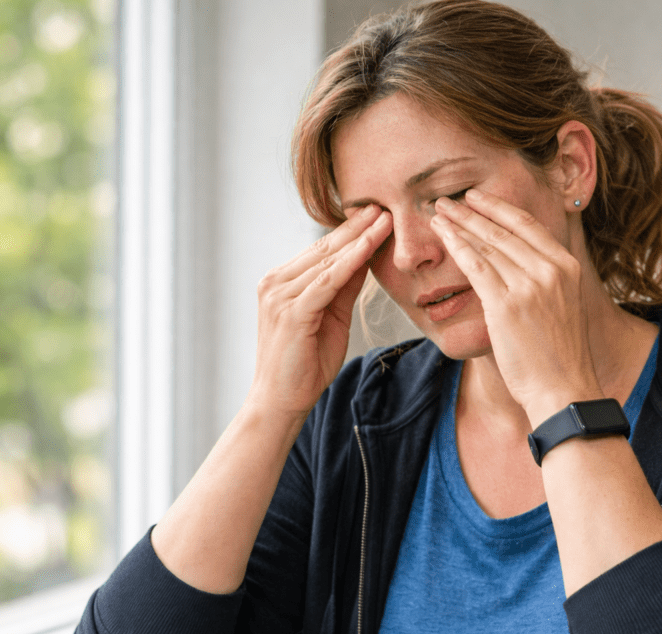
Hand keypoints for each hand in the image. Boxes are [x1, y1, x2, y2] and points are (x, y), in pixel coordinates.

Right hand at [248, 205, 391, 416]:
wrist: (281, 401)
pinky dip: (351, 261)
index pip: (322, 250)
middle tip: (385, 203)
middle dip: (357, 226)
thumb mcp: (331, 318)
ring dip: (359, 238)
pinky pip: (327, 280)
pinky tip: (370, 246)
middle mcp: (276, 282)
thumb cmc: (305, 365)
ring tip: (386, 217)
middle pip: (324, 248)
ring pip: (327, 260)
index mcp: (282, 282)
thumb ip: (344, 288)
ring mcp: (280, 295)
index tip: (377, 212)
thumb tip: (365, 258)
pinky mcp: (291, 311)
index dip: (351, 231)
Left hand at [431, 190, 600, 424]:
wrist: (563, 389)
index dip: (499, 208)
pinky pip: (476, 267)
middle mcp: (550, 270)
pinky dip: (457, 247)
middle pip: (503, 230)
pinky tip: (443, 235)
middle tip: (447, 200)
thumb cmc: (558, 356)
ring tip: (438, 214)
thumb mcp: (562, 305)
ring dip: (459, 225)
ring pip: (487, 245)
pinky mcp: (507, 305)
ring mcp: (529, 286)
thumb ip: (545, 280)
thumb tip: (519, 264)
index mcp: (567, 266)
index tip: (477, 197)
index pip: (528, 225)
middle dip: (471, 212)